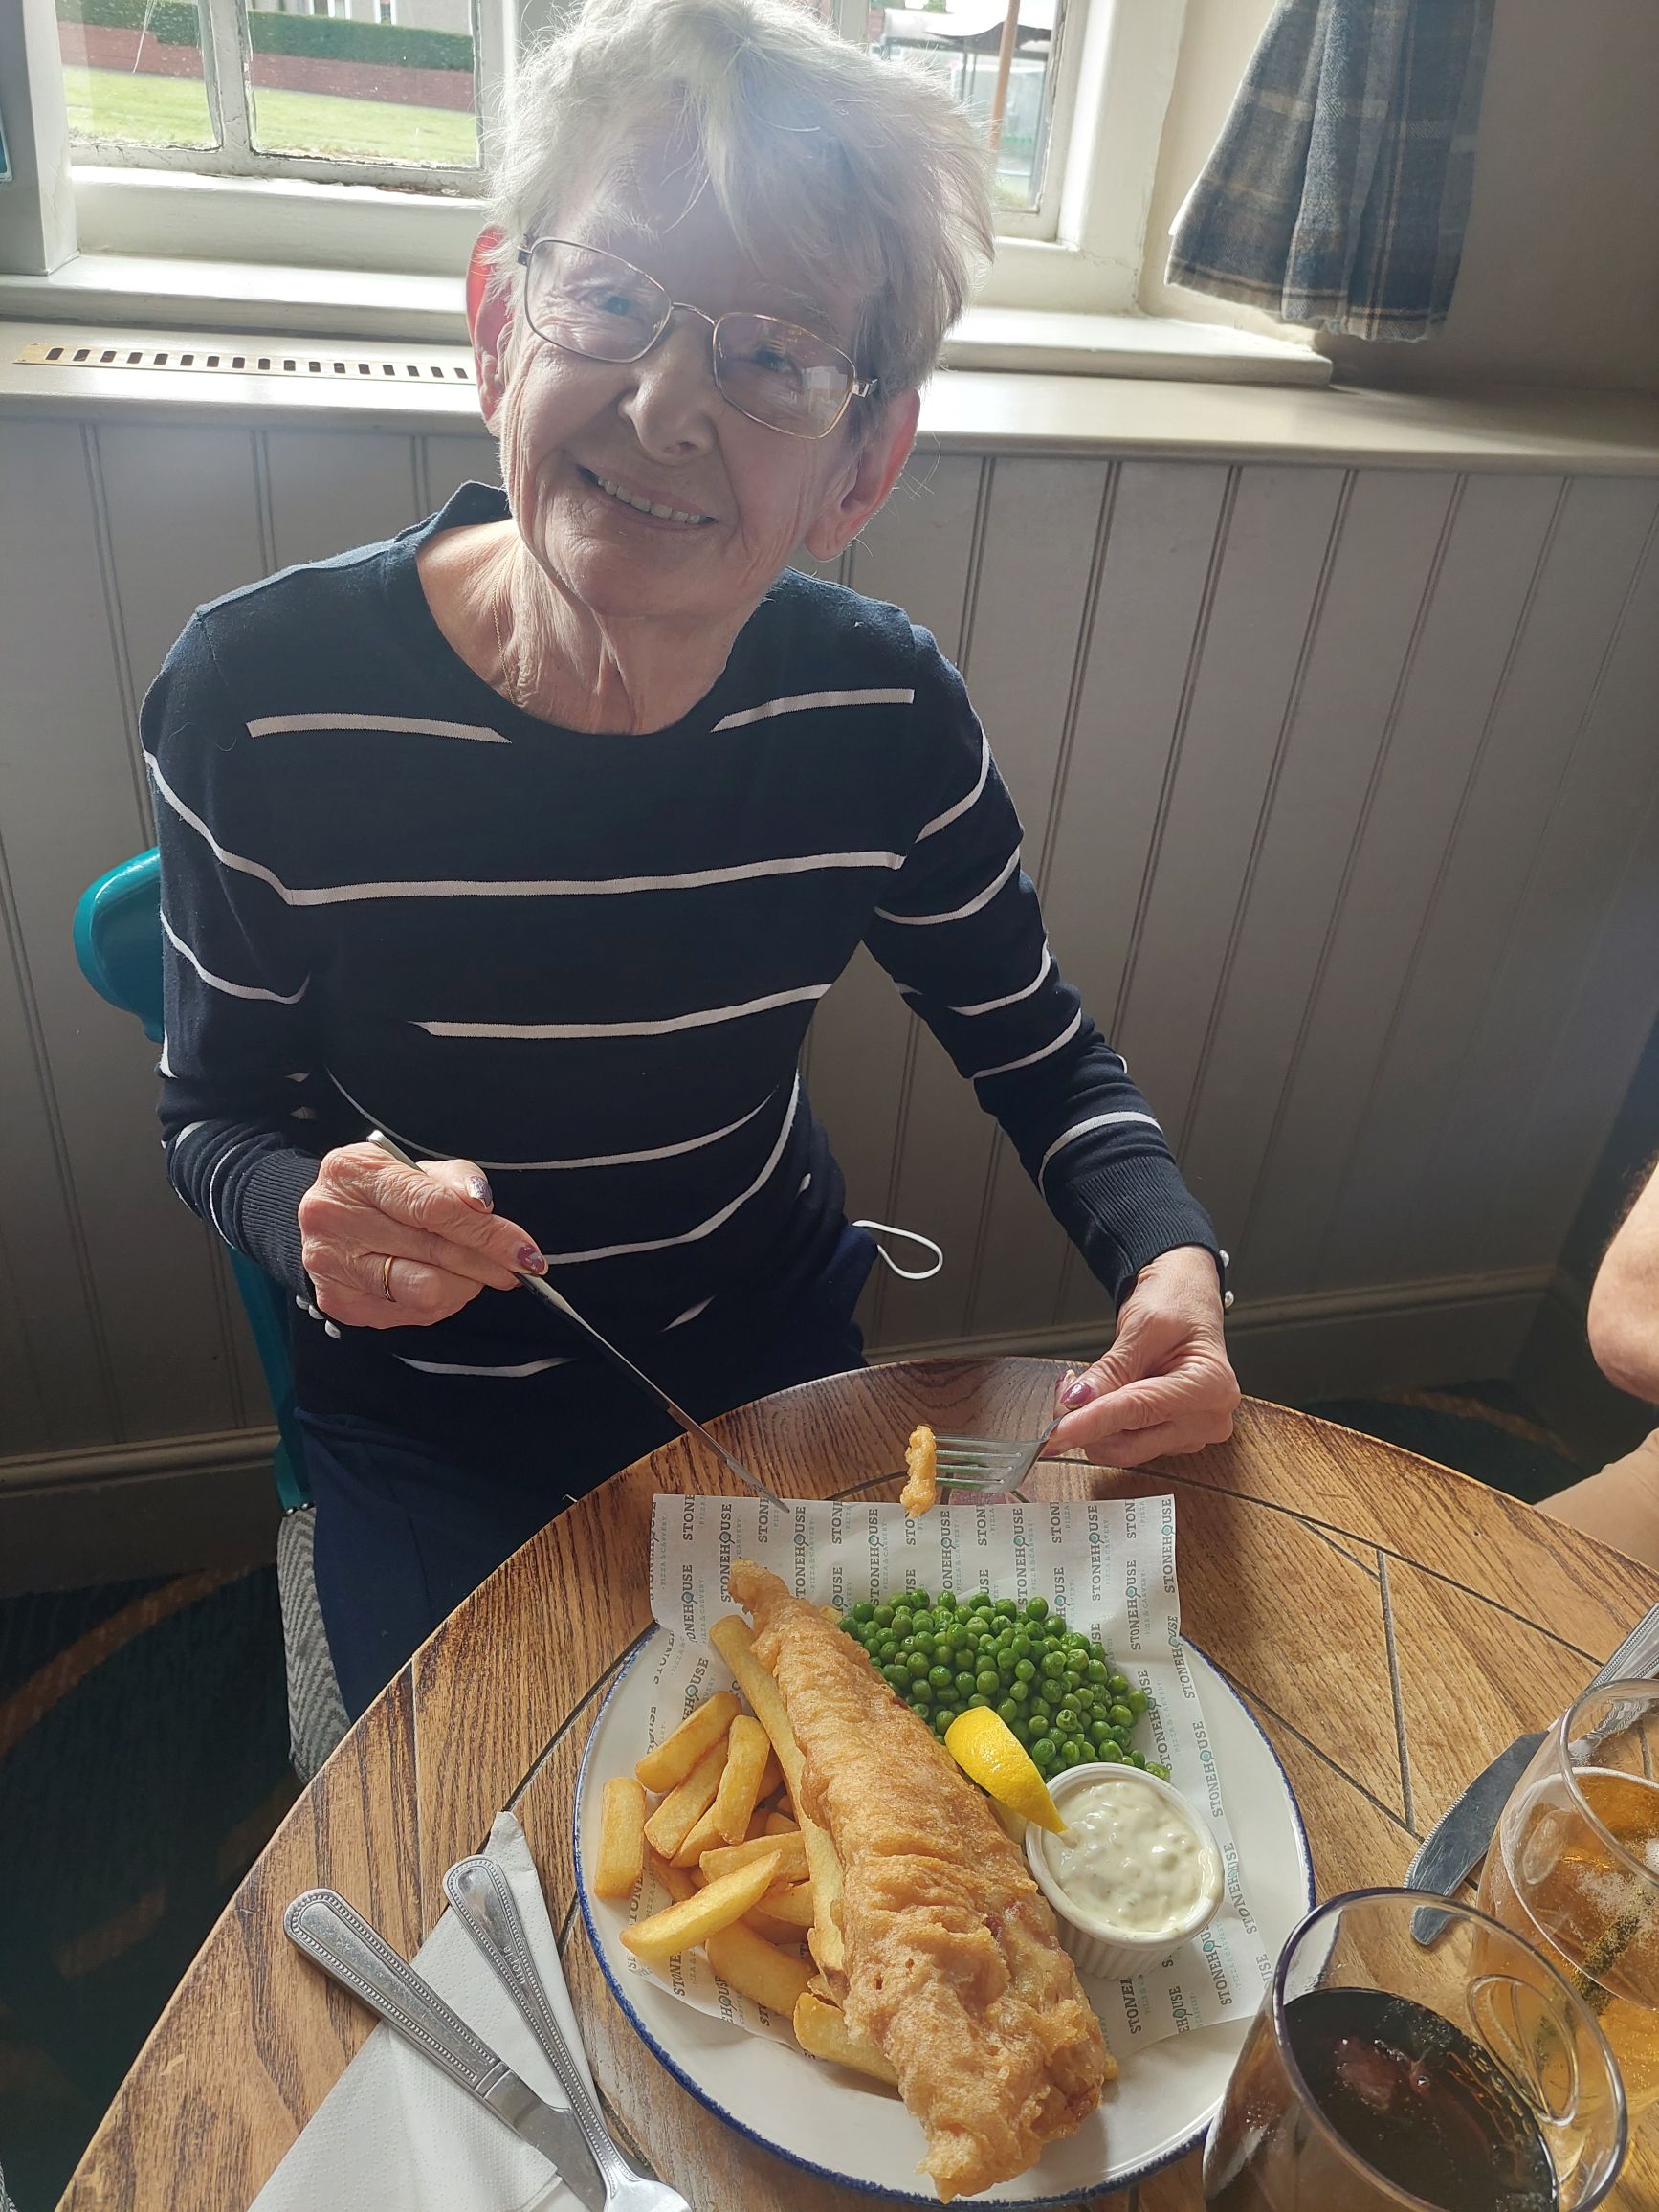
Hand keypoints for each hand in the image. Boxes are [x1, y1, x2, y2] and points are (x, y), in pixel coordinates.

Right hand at [297, 1143, 543, 1330]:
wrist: (330, 1215)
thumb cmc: (385, 1189)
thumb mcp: (419, 1168)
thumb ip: (456, 1182)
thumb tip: (483, 1205)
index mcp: (352, 1171)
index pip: (433, 1207)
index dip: (487, 1233)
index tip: (525, 1250)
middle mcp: (332, 1217)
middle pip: (433, 1251)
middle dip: (488, 1262)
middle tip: (517, 1267)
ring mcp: (330, 1264)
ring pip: (423, 1290)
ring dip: (465, 1285)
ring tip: (474, 1272)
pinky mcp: (339, 1302)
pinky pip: (411, 1313)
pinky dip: (442, 1301)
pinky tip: (444, 1283)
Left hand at [1044, 1244, 1239, 1467]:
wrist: (1187, 1298)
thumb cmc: (1177, 1302)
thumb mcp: (1143, 1326)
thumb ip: (1112, 1369)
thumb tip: (1078, 1402)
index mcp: (1211, 1387)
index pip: (1139, 1411)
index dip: (1092, 1422)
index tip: (1056, 1433)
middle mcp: (1208, 1418)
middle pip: (1130, 1444)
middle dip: (1087, 1423)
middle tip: (1064, 1391)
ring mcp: (1193, 1432)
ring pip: (1125, 1448)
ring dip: (1094, 1424)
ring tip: (1088, 1384)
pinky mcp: (1175, 1437)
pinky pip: (1130, 1443)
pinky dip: (1107, 1425)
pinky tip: (1105, 1397)